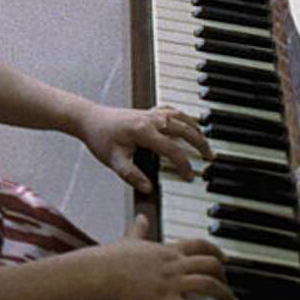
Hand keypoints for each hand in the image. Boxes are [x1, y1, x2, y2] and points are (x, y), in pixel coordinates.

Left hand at [78, 103, 211, 192]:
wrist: (88, 119)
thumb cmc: (100, 138)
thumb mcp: (113, 160)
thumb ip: (131, 175)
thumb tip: (148, 188)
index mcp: (144, 131)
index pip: (172, 149)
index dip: (184, 165)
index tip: (190, 176)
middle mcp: (150, 119)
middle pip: (184, 129)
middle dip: (200, 143)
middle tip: (210, 157)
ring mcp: (150, 113)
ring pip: (180, 117)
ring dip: (195, 128)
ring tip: (205, 141)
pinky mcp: (148, 111)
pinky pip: (172, 111)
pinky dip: (184, 116)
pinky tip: (189, 122)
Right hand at [94, 217, 238, 299]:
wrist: (101, 270)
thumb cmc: (112, 257)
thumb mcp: (130, 240)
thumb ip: (140, 230)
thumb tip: (141, 218)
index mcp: (167, 250)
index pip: (200, 245)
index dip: (217, 251)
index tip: (225, 259)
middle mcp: (174, 264)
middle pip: (211, 264)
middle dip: (226, 277)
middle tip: (229, 289)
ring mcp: (171, 282)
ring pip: (209, 284)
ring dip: (225, 296)